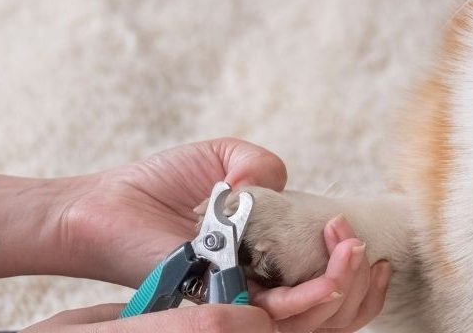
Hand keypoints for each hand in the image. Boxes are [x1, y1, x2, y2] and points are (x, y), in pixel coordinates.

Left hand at [61, 139, 390, 330]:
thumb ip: (262, 163)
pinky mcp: (216, 300)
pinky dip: (306, 297)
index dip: (359, 277)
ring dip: (340, 287)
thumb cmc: (161, 184)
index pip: (325, 285)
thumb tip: (274, 191)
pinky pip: (271, 314)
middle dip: (358, 286)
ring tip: (347, 249)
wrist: (105, 203)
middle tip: (357, 246)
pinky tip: (324, 271)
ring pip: (308, 319)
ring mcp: (239, 295)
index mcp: (267, 257)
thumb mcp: (225, 156)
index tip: (367, 243)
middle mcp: (257, 284)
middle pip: (328, 312)